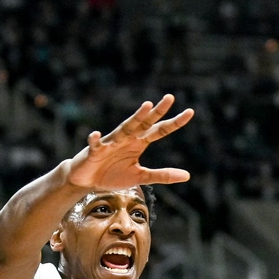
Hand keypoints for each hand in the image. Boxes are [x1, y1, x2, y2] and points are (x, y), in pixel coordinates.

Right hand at [66, 95, 193, 190]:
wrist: (87, 180)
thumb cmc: (113, 175)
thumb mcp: (141, 177)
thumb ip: (162, 175)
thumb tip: (188, 176)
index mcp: (139, 143)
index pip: (160, 130)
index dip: (175, 123)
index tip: (191, 112)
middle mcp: (127, 139)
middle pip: (145, 123)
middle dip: (157, 111)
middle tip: (170, 98)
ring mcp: (111, 143)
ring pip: (125, 128)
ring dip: (135, 118)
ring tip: (146, 106)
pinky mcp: (94, 151)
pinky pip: (95, 144)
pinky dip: (95, 140)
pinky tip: (95, 134)